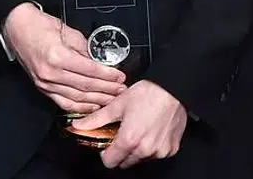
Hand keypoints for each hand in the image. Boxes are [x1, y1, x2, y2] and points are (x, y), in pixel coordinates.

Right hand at [1, 3, 126, 114]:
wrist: (17, 27)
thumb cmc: (39, 25)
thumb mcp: (67, 31)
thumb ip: (84, 48)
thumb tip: (100, 61)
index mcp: (57, 56)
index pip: (89, 70)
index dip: (107, 75)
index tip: (120, 76)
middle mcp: (50, 72)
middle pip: (85, 86)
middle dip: (107, 89)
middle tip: (121, 90)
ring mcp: (45, 82)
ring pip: (76, 97)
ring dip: (97, 100)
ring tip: (111, 99)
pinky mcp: (42, 87)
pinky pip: (64, 102)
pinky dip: (80, 106)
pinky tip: (92, 106)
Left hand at [72, 79, 186, 168]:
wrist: (173, 89)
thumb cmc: (148, 93)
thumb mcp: (117, 104)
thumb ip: (96, 119)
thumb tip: (79, 125)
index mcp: (129, 140)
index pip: (110, 162)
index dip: (105, 153)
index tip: (107, 144)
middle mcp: (145, 150)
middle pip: (125, 162)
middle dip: (121, 151)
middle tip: (123, 133)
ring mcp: (159, 151)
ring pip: (141, 159)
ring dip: (137, 150)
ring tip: (139, 129)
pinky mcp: (171, 150)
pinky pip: (156, 155)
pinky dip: (152, 147)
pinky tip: (151, 131)